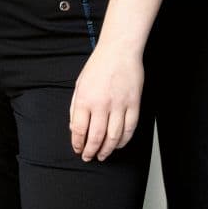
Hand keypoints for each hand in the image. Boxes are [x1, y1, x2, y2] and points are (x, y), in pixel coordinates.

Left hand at [69, 40, 142, 161]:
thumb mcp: (79, 84)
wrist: (119, 51)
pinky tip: (118, 145)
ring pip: (113, 136)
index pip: (79, 129)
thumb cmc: (98, 66)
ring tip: (103, 155)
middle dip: (91, 151)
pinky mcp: (134, 104)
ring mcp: (119, 105)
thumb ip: (75, 107)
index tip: (78, 149)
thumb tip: (73, 127)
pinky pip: (130, 129)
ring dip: (107, 149)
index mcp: (84, 98)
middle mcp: (101, 104)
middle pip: (96, 136)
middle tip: (89, 157)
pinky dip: (124, 140)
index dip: (78, 143)